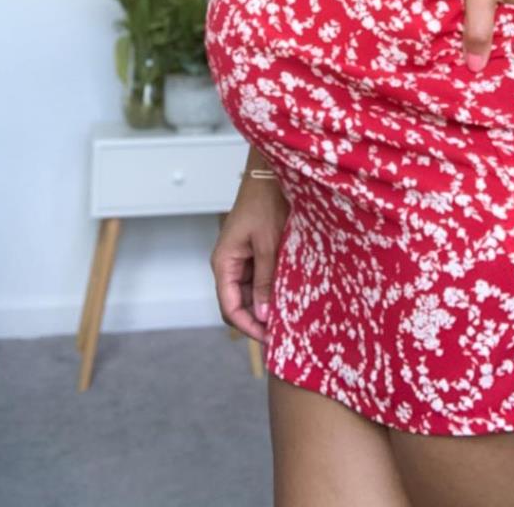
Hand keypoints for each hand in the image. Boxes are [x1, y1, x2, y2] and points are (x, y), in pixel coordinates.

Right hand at [210, 177, 290, 343]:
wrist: (269, 174)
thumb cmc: (265, 203)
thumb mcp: (268, 244)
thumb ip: (266, 280)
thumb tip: (263, 316)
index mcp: (224, 263)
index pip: (230, 307)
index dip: (248, 327)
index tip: (270, 339)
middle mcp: (228, 264)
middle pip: (238, 303)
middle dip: (258, 319)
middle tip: (283, 332)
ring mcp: (240, 258)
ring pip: (250, 293)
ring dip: (266, 304)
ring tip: (289, 317)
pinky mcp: (253, 252)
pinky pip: (258, 278)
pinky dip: (271, 288)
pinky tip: (287, 295)